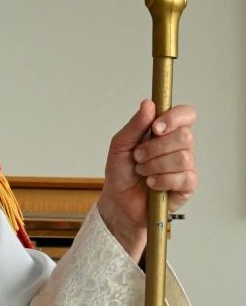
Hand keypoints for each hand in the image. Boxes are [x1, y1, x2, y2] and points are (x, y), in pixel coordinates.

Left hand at [97, 100, 197, 260]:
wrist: (118, 202)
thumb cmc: (121, 172)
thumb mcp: (120, 145)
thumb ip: (135, 125)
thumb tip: (149, 104)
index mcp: (166, 132)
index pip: (186, 114)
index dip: (175, 118)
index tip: (156, 128)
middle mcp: (179, 147)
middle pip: (185, 136)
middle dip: (155, 148)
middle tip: (138, 157)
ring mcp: (185, 166)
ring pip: (183, 158)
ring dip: (155, 165)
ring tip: (142, 172)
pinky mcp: (187, 186)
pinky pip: (184, 177)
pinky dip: (162, 180)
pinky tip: (151, 183)